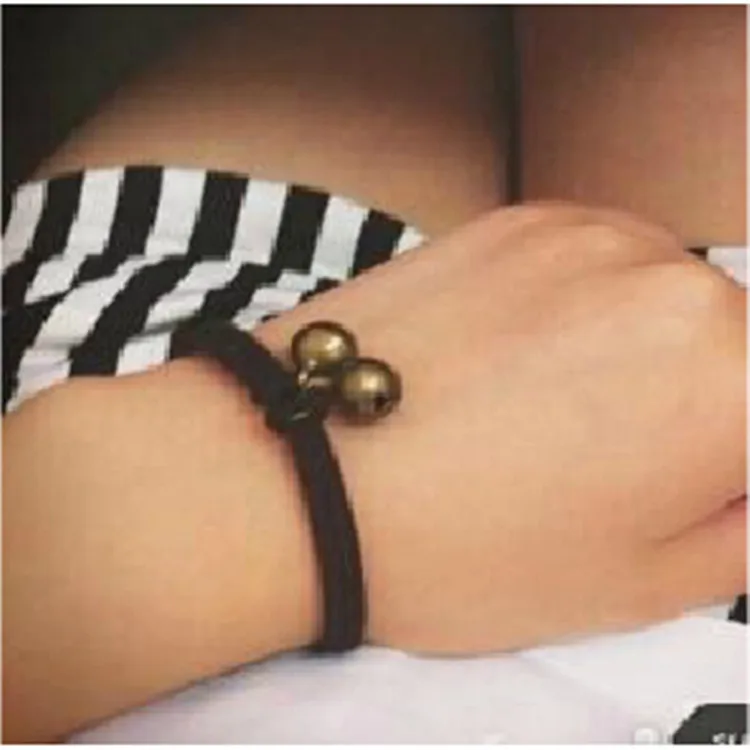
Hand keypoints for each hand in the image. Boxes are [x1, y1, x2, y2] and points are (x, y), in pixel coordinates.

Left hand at [258, 203, 746, 653]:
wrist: (306, 474)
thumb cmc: (464, 551)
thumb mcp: (642, 587)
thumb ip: (742, 527)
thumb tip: (747, 481)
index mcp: (736, 384)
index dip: (724, 459)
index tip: (680, 480)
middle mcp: (679, 282)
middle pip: (730, 346)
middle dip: (695, 402)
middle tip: (607, 457)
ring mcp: (591, 235)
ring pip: (662, 297)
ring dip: (639, 347)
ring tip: (545, 407)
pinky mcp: (518, 217)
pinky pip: (592, 261)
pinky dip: (580, 305)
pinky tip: (512, 357)